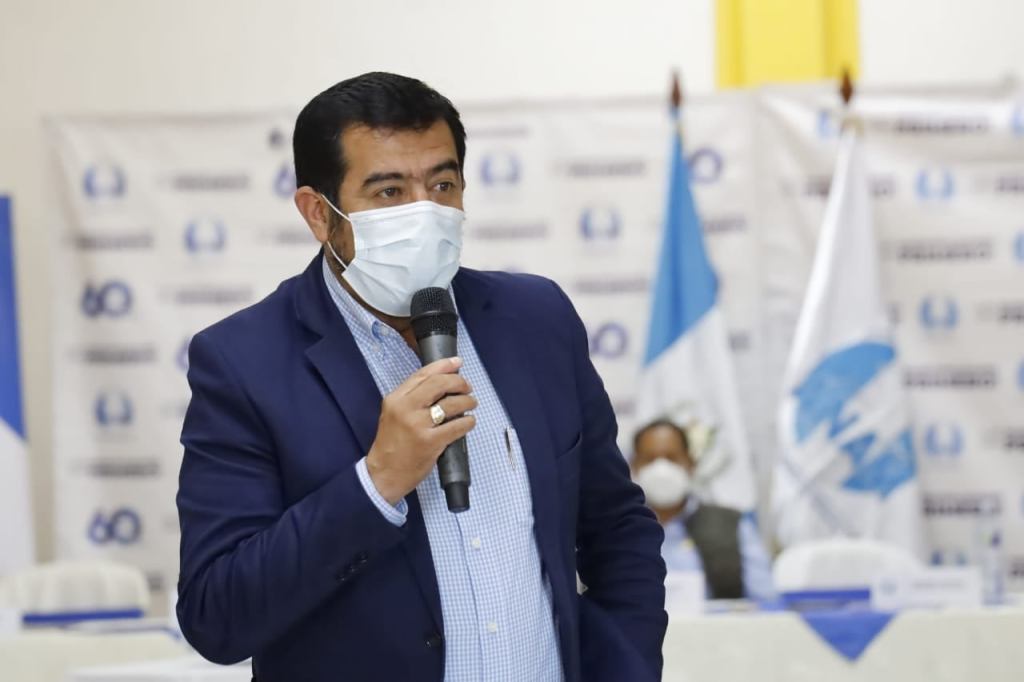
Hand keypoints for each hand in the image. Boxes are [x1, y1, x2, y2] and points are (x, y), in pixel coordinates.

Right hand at [366, 357, 476, 503]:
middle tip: (467, 387)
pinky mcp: (430, 442)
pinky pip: (456, 426)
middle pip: (439, 384)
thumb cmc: (392, 444)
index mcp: (395, 399)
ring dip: (467, 401)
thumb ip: (412, 398)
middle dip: (459, 382)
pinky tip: (469, 422)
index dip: (444, 366)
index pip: (422, 374)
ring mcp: (418, 425)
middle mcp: (405, 408)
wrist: (384, 474)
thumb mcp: (393, 414)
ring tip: (471, 403)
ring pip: (451, 403)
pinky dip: (468, 422)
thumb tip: (442, 382)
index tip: (457, 363)